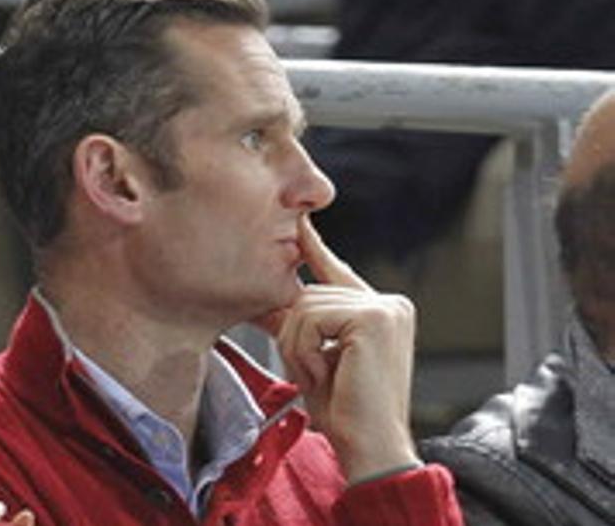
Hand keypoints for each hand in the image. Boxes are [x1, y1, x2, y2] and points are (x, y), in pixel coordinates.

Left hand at [258, 215, 420, 482]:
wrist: (371, 448)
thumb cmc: (344, 412)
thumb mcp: (319, 355)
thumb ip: (308, 322)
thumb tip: (279, 292)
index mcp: (383, 311)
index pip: (336, 272)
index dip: (314, 248)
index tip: (299, 222)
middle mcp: (390, 304)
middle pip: (308, 293)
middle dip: (294, 335)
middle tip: (313, 374)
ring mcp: (385, 308)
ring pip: (304, 305)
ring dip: (297, 347)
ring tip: (321, 377)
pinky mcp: (372, 318)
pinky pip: (309, 319)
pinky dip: (303, 350)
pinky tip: (325, 374)